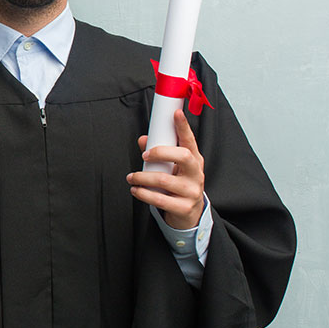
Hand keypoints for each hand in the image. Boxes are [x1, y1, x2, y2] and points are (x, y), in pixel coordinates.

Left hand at [126, 109, 205, 228]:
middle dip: (160, 152)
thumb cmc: (179, 184)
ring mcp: (192, 191)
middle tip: (144, 156)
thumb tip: (143, 140)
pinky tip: (136, 190)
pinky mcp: (184, 207)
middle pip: (183, 156)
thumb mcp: (172, 167)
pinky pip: (160, 199)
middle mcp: (196, 174)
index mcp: (195, 160)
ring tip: (132, 177)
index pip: (190, 140)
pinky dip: (143, 194)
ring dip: (142, 177)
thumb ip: (158, 152)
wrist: (189, 213)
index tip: (176, 113)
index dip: (184, 126)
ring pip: (164, 180)